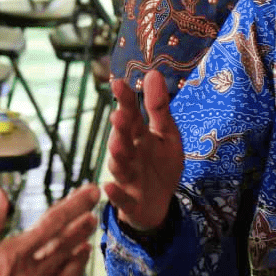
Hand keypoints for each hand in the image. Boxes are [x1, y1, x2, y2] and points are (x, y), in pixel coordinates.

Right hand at [104, 70, 183, 232]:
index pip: (130, 114)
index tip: (118, 83)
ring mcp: (127, 177)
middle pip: (123, 139)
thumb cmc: (160, 164)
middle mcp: (129, 153)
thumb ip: (159, 108)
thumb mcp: (167, 134)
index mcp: (138, 135)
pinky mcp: (129, 201)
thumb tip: (153, 72)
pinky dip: (115, 194)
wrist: (158, 204)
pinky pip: (121, 198)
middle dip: (120, 129)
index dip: (125, 100)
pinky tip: (108, 187)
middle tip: (119, 116)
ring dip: (118, 157)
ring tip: (118, 147)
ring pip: (119, 167)